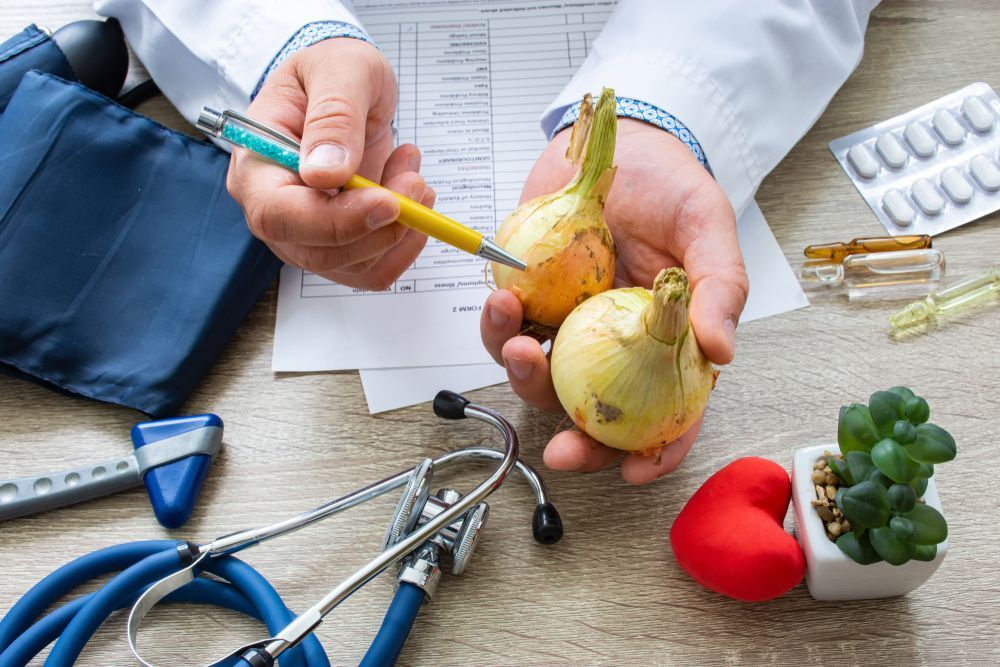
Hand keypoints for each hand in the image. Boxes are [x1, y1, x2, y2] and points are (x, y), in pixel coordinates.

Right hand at [226, 38, 434, 289]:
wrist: (344, 84)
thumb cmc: (331, 70)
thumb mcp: (339, 70)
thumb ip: (334, 116)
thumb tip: (325, 173)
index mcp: (256, 163)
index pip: (279, 214)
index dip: (335, 221)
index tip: (387, 202)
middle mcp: (274, 206)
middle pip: (318, 252)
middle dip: (378, 229)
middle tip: (415, 183)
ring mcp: (306, 230)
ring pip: (353, 266)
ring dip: (399, 232)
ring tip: (412, 174)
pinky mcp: (340, 241)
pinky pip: (373, 266)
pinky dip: (405, 241)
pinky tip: (412, 194)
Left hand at [481, 119, 748, 483]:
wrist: (616, 142)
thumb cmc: (670, 186)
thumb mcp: (707, 227)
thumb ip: (720, 288)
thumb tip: (723, 354)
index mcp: (664, 342)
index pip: (669, 412)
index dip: (656, 451)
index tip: (634, 471)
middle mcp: (614, 345)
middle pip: (597, 413)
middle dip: (577, 440)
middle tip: (560, 445)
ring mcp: (569, 326)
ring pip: (543, 378)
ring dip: (525, 376)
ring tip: (518, 344)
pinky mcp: (532, 299)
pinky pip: (508, 330)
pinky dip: (499, 327)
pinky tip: (504, 303)